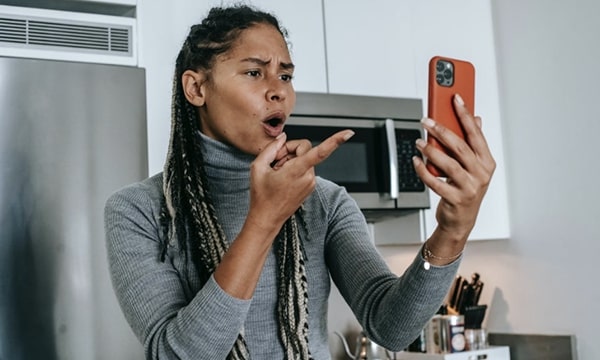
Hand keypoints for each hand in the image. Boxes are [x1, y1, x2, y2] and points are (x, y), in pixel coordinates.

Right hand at [246, 130, 354, 232]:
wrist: (267, 218)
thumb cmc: (261, 196)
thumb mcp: (258, 167)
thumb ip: (271, 148)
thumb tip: (283, 138)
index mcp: (297, 171)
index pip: (320, 152)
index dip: (336, 141)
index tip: (349, 133)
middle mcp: (308, 177)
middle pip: (305, 149)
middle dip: (289, 150)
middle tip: (275, 161)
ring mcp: (311, 182)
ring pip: (305, 158)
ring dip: (291, 160)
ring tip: (277, 173)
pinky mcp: (310, 186)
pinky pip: (305, 167)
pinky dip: (294, 168)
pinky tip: (283, 177)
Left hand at [413, 94, 495, 249]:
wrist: (461, 221)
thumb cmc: (465, 190)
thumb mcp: (473, 167)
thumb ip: (473, 144)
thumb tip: (476, 119)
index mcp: (487, 162)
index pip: (476, 133)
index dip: (465, 114)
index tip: (455, 98)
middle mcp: (481, 174)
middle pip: (460, 147)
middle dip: (442, 130)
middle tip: (426, 120)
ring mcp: (470, 187)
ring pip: (448, 164)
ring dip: (431, 150)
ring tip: (419, 141)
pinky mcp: (456, 199)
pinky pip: (436, 182)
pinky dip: (424, 171)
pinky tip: (416, 161)